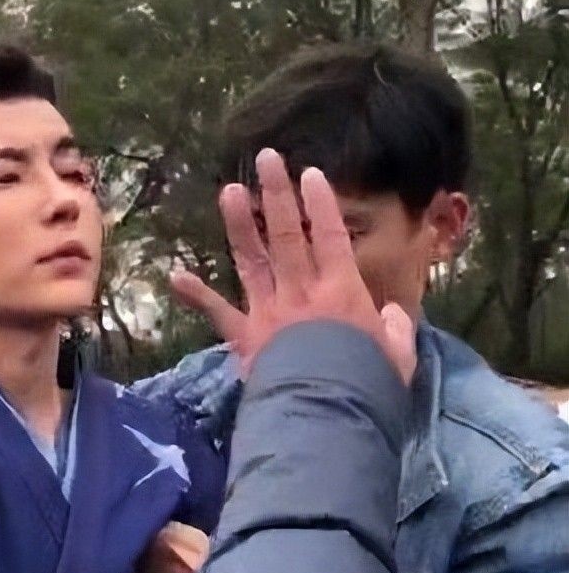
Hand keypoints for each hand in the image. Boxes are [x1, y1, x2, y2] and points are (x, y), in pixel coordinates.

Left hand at [170, 149, 415, 383]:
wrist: (324, 413)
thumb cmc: (367, 385)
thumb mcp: (397, 357)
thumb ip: (395, 330)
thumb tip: (392, 315)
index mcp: (342, 291)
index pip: (330, 236)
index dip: (320, 203)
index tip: (309, 173)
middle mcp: (301, 292)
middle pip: (288, 234)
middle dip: (277, 194)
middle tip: (265, 159)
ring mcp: (269, 311)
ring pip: (252, 259)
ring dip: (240, 225)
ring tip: (228, 191)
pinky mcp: (245, 337)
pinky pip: (218, 313)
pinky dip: (197, 295)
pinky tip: (175, 276)